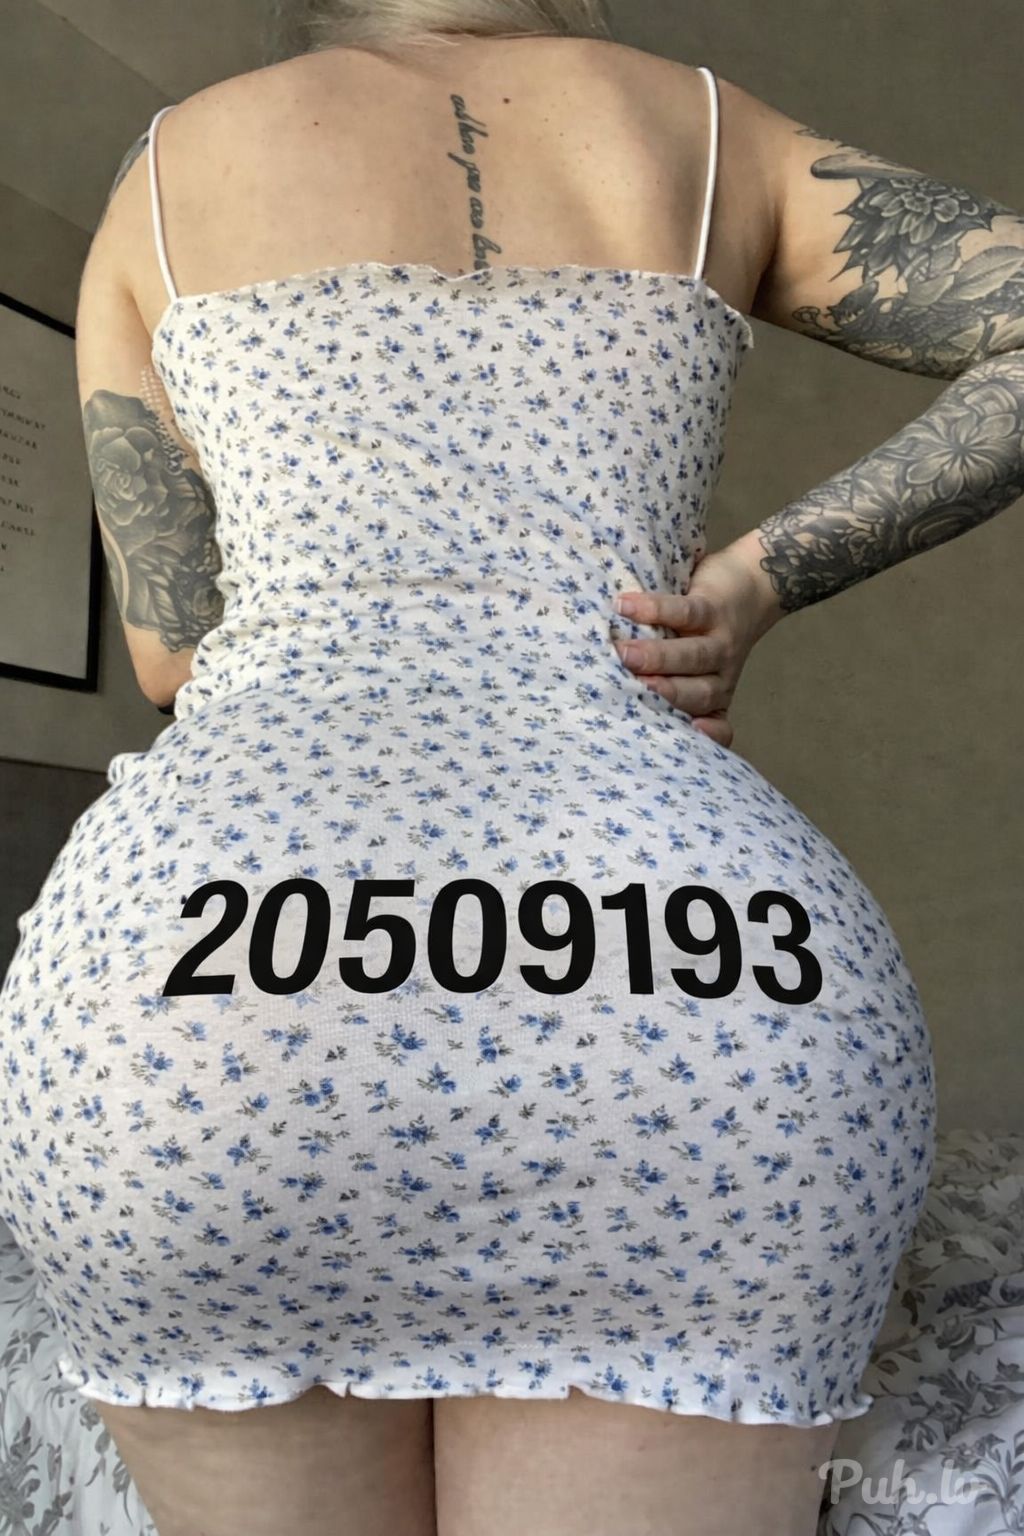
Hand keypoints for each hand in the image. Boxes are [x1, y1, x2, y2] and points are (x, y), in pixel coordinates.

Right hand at [613, 544, 781, 748]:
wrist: (747, 587)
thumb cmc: (701, 639)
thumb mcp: (690, 672)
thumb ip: (659, 688)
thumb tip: (607, 704)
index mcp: (711, 702)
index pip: (716, 727)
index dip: (710, 734)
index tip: (694, 731)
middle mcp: (720, 679)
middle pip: (697, 694)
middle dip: (665, 693)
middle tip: (634, 688)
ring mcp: (721, 644)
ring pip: (692, 655)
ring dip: (657, 656)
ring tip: (624, 653)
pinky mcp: (714, 608)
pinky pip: (684, 611)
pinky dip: (654, 609)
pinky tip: (626, 607)